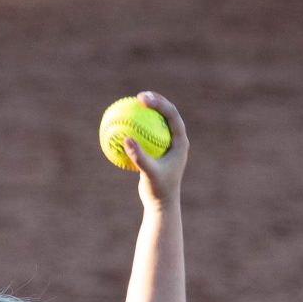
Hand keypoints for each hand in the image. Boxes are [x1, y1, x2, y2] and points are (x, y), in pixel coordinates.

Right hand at [126, 91, 188, 208]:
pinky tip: (122, 125)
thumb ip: (139, 157)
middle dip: (154, 101)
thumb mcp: (149, 174)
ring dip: (145, 113)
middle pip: (166, 114)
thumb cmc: (158, 190)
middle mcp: (176, 140)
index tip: (143, 99)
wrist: (161, 205)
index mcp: (180, 142)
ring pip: (156, 123)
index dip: (159, 103)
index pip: (172, 115)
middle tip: (139, 96)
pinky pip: (146, 135)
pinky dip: (136, 129)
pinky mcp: (158, 151)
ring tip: (131, 104)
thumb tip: (126, 139)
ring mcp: (167, 145)